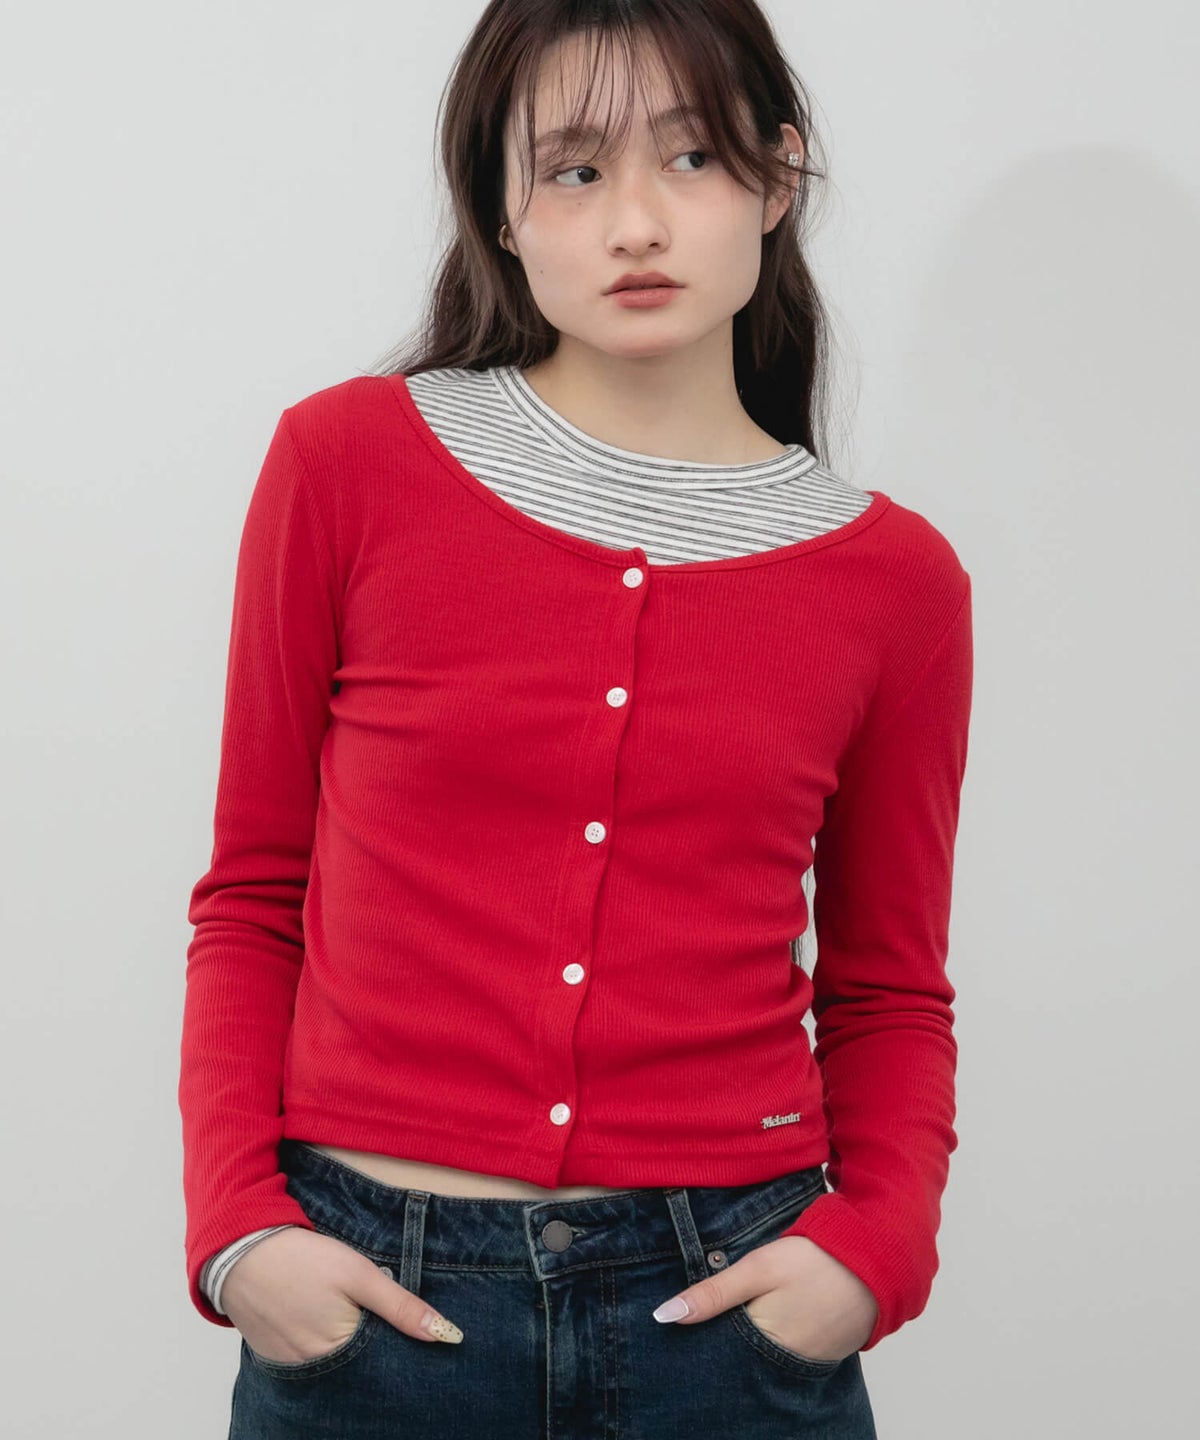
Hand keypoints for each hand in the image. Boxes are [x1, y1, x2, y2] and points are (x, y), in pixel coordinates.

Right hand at [221, 1227, 462, 1362]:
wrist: (242, 1251)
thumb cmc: (305, 1259)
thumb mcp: (361, 1274)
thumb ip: (402, 1307)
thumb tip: (448, 1336)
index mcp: (340, 1352)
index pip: (385, 1365)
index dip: (401, 1349)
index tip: (414, 1337)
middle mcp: (315, 1371)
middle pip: (360, 1370)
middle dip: (377, 1353)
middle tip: (376, 1319)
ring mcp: (292, 1369)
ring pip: (336, 1368)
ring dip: (350, 1352)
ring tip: (350, 1319)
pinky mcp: (276, 1360)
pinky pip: (310, 1364)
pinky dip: (324, 1350)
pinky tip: (327, 1326)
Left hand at [651, 1235, 877, 1363]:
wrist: (875, 1260)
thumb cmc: (815, 1261)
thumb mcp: (758, 1268)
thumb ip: (713, 1294)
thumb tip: (664, 1317)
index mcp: (764, 1345)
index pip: (718, 1354)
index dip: (698, 1342)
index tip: (676, 1336)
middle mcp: (785, 1363)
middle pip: (741, 1359)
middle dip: (721, 1345)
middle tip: (703, 1325)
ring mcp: (808, 1361)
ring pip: (764, 1356)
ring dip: (748, 1342)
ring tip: (732, 1321)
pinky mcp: (826, 1351)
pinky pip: (789, 1351)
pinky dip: (775, 1339)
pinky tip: (767, 1321)